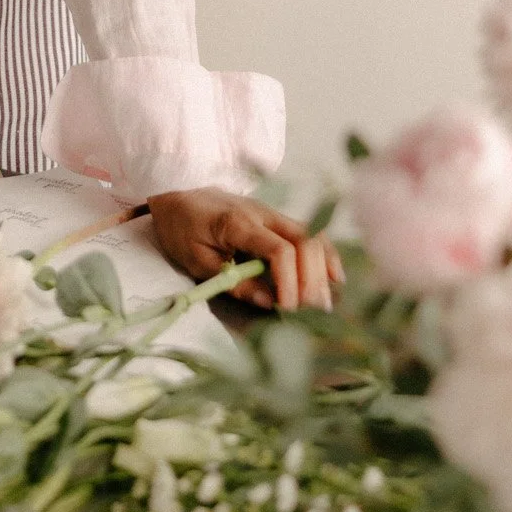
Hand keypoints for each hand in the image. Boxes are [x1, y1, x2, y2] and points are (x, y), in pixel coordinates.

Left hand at [148, 187, 342, 311]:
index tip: (289, 309)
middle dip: (312, 278)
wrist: (177, 200)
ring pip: (312, 234)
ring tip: (324, 302)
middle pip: (304, 240)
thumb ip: (234, 281)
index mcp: (238, 222)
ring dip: (323, 268)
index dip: (290, 282)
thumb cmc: (182, 231)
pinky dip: (325, 254)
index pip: (279, 249)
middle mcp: (262, 213)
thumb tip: (271, 303)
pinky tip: (334, 278)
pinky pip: (309, 233)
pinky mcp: (277, 219)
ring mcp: (272, 213)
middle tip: (312, 312)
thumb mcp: (197, 261)